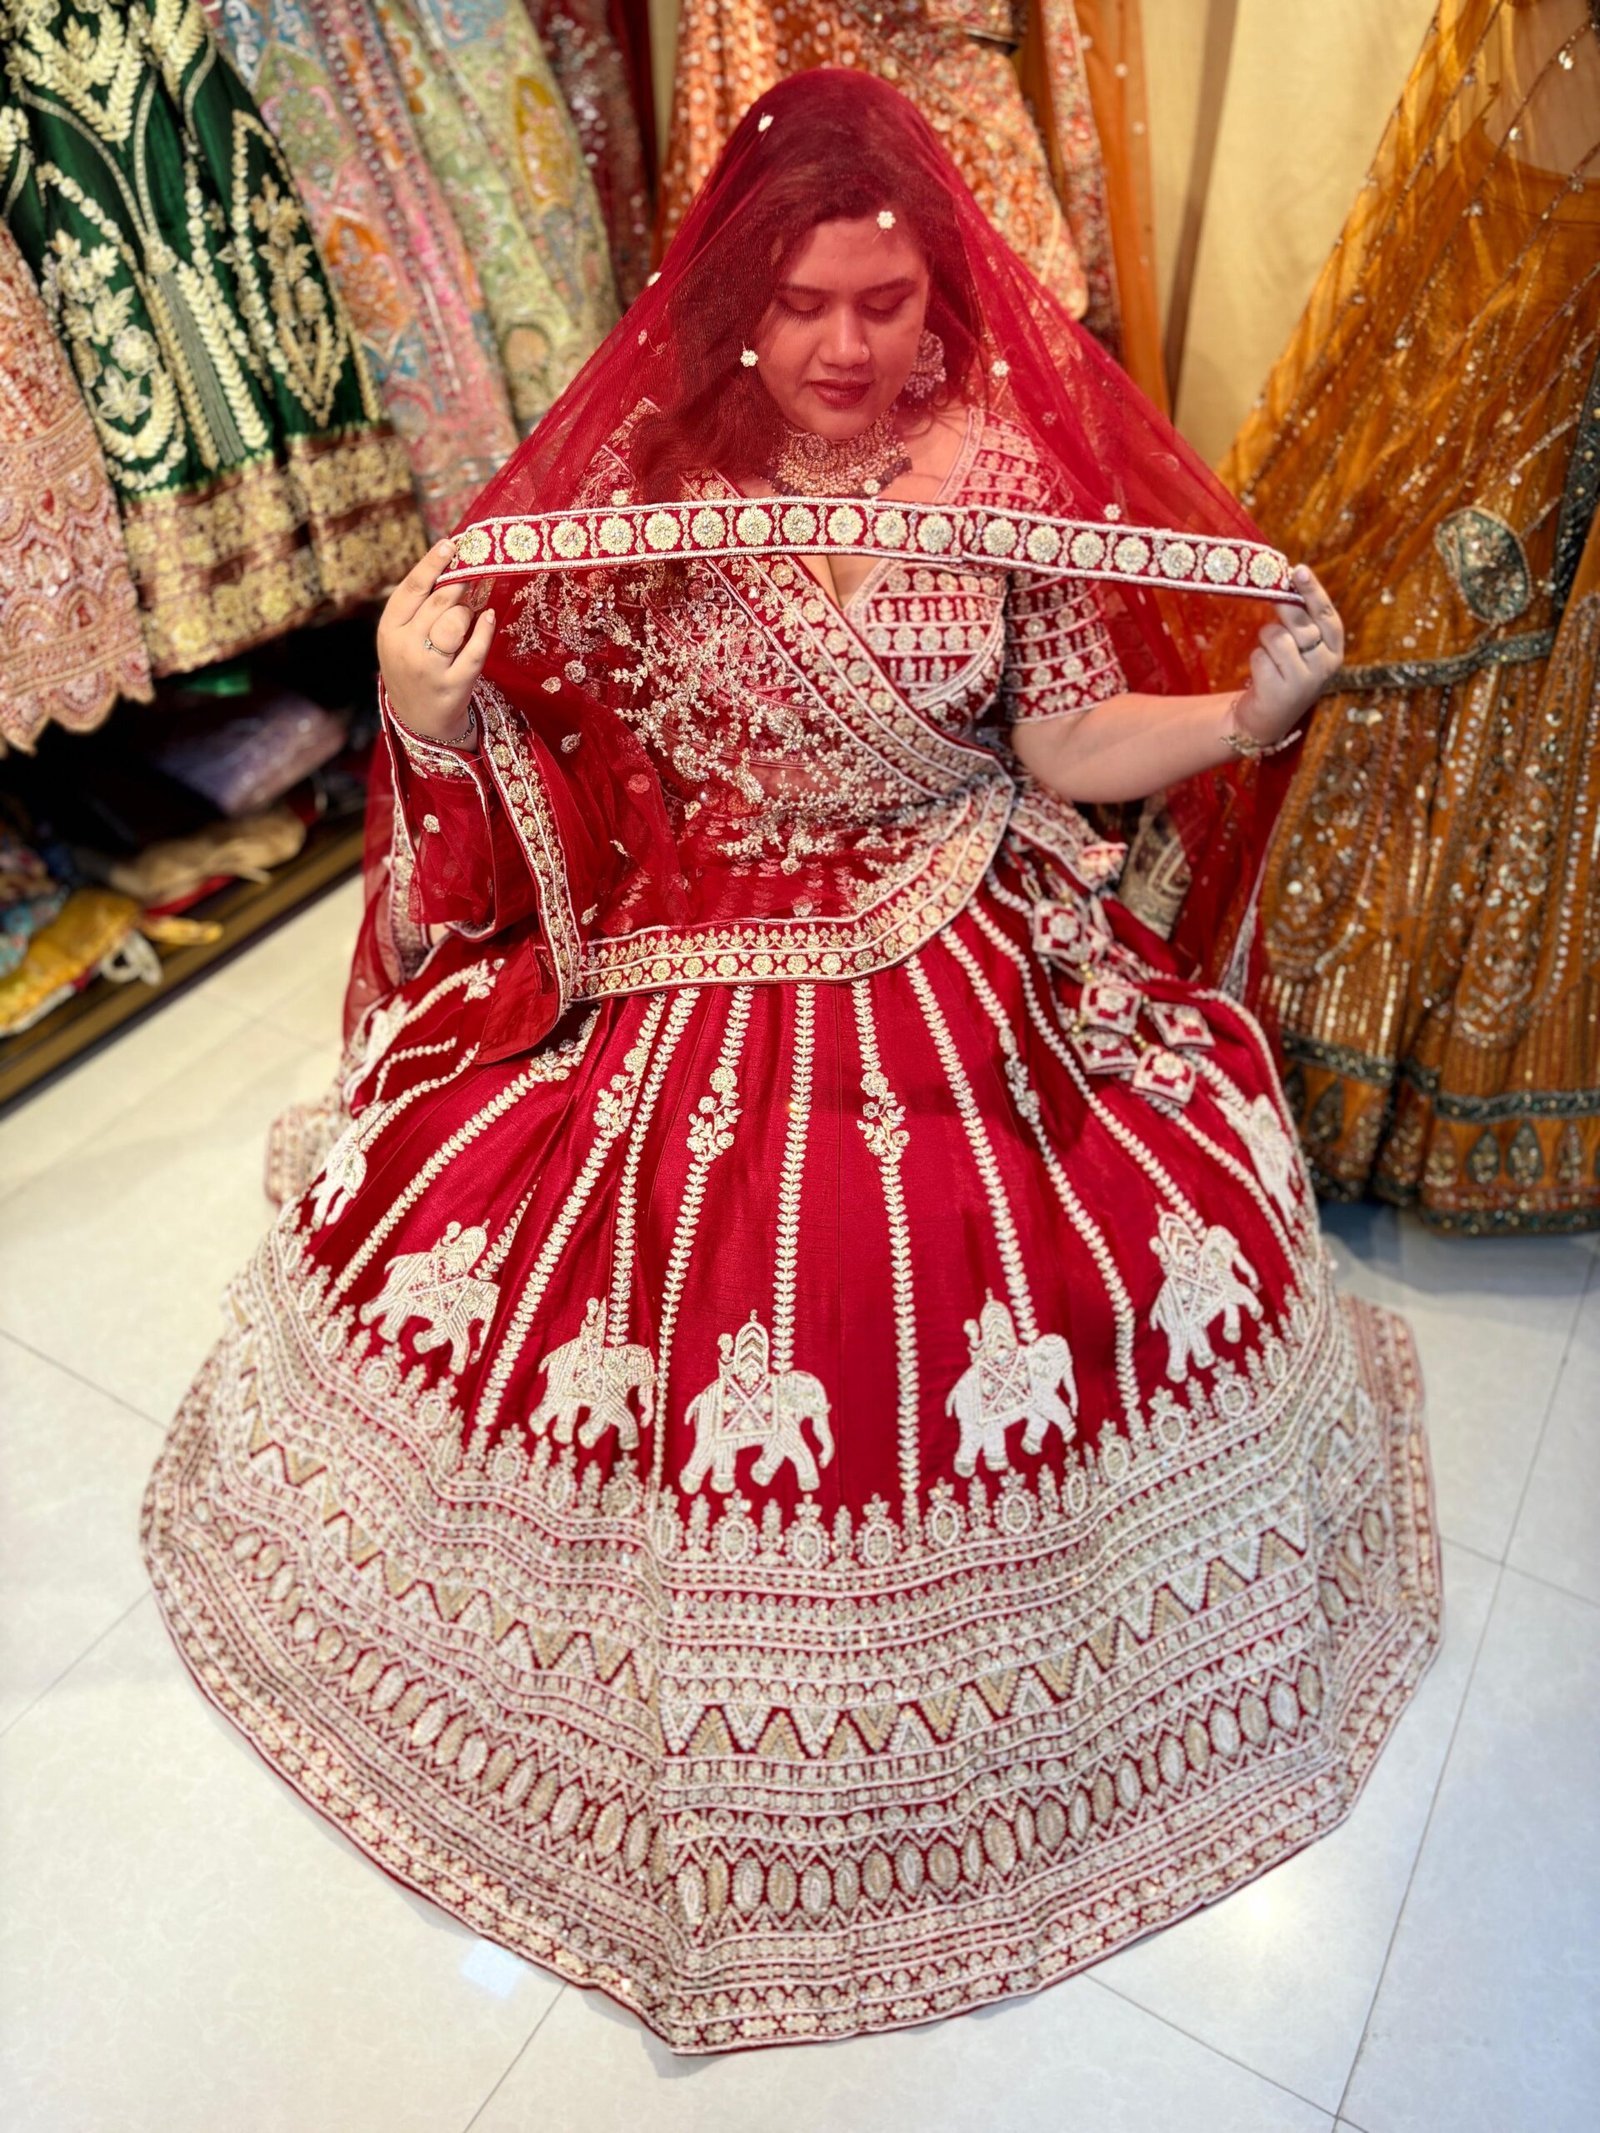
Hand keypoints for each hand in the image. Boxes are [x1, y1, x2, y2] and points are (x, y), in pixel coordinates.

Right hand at [376, 538, 495, 740]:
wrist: (420, 721)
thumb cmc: (414, 667)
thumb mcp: (402, 637)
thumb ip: (418, 606)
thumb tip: (448, 563)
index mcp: (389, 630)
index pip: (412, 588)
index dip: (433, 564)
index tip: (452, 544)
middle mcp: (406, 648)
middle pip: (439, 602)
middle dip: (458, 586)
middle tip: (469, 579)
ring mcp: (429, 669)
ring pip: (456, 622)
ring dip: (468, 613)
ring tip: (467, 617)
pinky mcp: (454, 686)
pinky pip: (476, 650)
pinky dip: (485, 630)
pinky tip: (488, 618)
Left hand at [1234, 564, 1344, 745]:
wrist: (1267, 719)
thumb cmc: (1284, 673)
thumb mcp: (1302, 649)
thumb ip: (1302, 621)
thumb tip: (1289, 579)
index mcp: (1334, 651)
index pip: (1327, 615)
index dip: (1313, 592)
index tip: (1298, 570)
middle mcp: (1324, 665)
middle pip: (1300, 623)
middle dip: (1284, 607)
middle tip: (1274, 597)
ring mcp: (1304, 680)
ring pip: (1277, 637)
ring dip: (1265, 640)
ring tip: (1270, 655)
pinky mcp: (1280, 691)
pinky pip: (1260, 657)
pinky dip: (1256, 659)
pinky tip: (1262, 675)